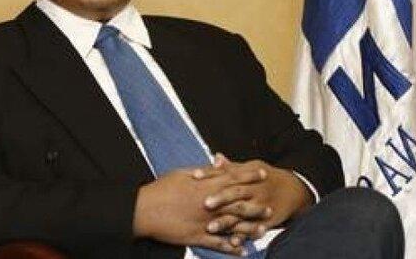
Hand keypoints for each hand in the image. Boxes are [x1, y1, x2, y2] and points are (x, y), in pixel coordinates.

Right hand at [133, 165, 266, 255]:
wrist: (144, 210)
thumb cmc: (161, 189)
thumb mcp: (183, 173)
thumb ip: (203, 171)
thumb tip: (216, 165)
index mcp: (206, 185)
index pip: (233, 178)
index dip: (249, 176)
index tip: (263, 174)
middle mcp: (209, 204)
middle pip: (238, 204)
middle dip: (256, 205)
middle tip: (270, 207)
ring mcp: (205, 222)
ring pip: (232, 226)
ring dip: (249, 229)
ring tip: (263, 231)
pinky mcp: (197, 237)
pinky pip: (218, 244)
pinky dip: (231, 248)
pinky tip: (242, 251)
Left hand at [196, 154, 312, 238]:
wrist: (294, 190)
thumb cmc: (267, 177)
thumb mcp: (252, 168)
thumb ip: (232, 167)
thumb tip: (216, 157)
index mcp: (248, 176)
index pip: (227, 173)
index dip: (211, 174)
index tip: (195, 175)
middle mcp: (255, 190)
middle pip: (236, 193)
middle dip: (220, 198)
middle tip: (205, 203)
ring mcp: (261, 206)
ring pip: (242, 214)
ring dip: (227, 221)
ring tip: (211, 228)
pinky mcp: (266, 221)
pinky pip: (254, 229)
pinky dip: (244, 236)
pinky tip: (232, 242)